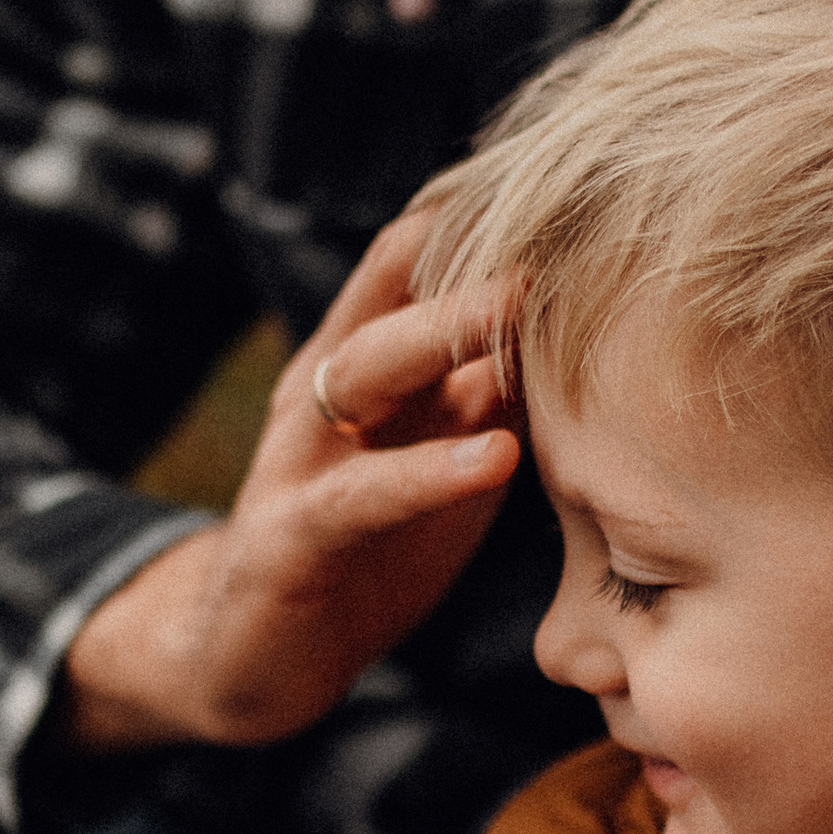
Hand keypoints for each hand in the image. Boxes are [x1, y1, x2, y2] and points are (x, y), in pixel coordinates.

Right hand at [65, 207, 519, 752]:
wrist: (253, 660)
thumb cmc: (365, 552)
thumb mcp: (437, 460)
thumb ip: (487, 395)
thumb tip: (570, 326)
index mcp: (364, 364)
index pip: (419, 263)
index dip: (488, 219)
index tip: (579, 172)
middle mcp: (324, 392)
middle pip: (396, 293)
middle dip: (475, 251)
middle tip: (560, 218)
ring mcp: (299, 458)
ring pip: (368, 368)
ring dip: (445, 332)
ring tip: (520, 306)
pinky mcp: (290, 537)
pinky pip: (364, 494)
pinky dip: (430, 473)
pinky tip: (493, 458)